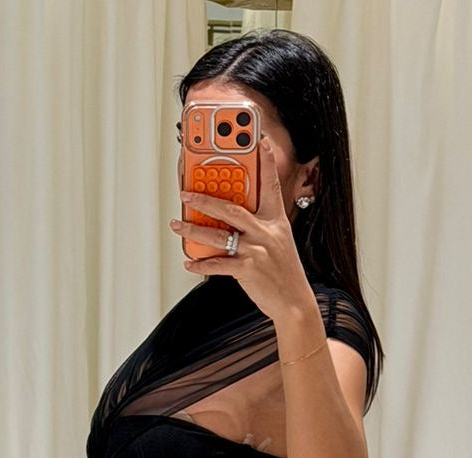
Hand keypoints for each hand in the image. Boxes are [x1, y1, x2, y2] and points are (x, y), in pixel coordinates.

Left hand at [168, 135, 314, 323]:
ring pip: (217, 235)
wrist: (295, 302)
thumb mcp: (279, 242)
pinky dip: (200, 264)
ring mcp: (256, 250)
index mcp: (275, 221)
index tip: (259, 140)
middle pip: (230, 208)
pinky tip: (189, 262)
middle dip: (204, 199)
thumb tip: (229, 220)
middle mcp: (266, 232)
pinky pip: (217, 265)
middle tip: (185, 193)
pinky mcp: (247, 270)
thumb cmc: (283, 272)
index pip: (271, 185)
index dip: (266, 161)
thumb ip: (259, 227)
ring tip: (176, 225)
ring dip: (192, 230)